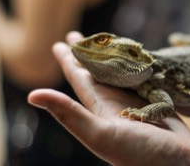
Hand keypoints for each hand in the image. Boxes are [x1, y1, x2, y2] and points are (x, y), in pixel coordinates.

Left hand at [28, 31, 189, 165]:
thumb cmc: (139, 155)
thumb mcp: (99, 134)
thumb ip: (69, 113)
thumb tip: (32, 95)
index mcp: (99, 107)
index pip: (78, 77)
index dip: (67, 60)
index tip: (60, 42)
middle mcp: (116, 101)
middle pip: (98, 70)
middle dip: (89, 53)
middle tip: (82, 35)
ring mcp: (137, 100)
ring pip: (121, 71)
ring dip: (114, 57)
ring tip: (109, 42)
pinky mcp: (156, 99)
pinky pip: (144, 76)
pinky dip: (139, 65)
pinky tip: (139, 58)